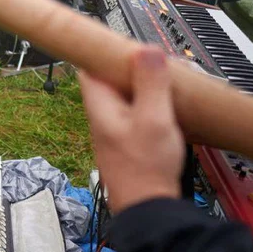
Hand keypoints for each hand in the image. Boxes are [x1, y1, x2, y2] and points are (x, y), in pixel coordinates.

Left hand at [78, 48, 182, 212]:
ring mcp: (112, 130)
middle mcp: (101, 117)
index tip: (120, 44)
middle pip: (108, 81)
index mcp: (99, 106)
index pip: (88, 68)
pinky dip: (147, 107)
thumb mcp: (154, 119)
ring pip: (123, 98)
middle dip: (129, 70)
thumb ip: (150, 84)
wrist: (147, 208)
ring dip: (141, 89)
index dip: (103, 53)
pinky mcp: (125, 142)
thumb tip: (144, 50)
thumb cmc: (144, 168)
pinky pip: (133, 114)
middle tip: (152, 63)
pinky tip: (164, 110)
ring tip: (163, 85)